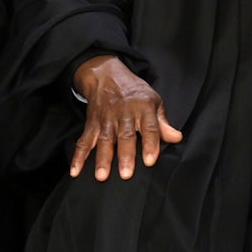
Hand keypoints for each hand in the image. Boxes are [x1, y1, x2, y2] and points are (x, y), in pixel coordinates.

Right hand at [71, 55, 182, 181]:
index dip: (150, 143)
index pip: (149, 127)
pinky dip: (78, 156)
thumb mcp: (153, 100)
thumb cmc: (134, 91)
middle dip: (125, 155)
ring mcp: (106, 120)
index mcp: (143, 108)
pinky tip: (75, 170)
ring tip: (101, 176)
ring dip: (102, 158)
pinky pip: (84, 141)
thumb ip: (162, 122)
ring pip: (104, 140)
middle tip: (126, 174)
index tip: (150, 161)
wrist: (105, 75)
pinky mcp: (92, 124)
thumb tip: (177, 138)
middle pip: (125, 136)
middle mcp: (123, 114)